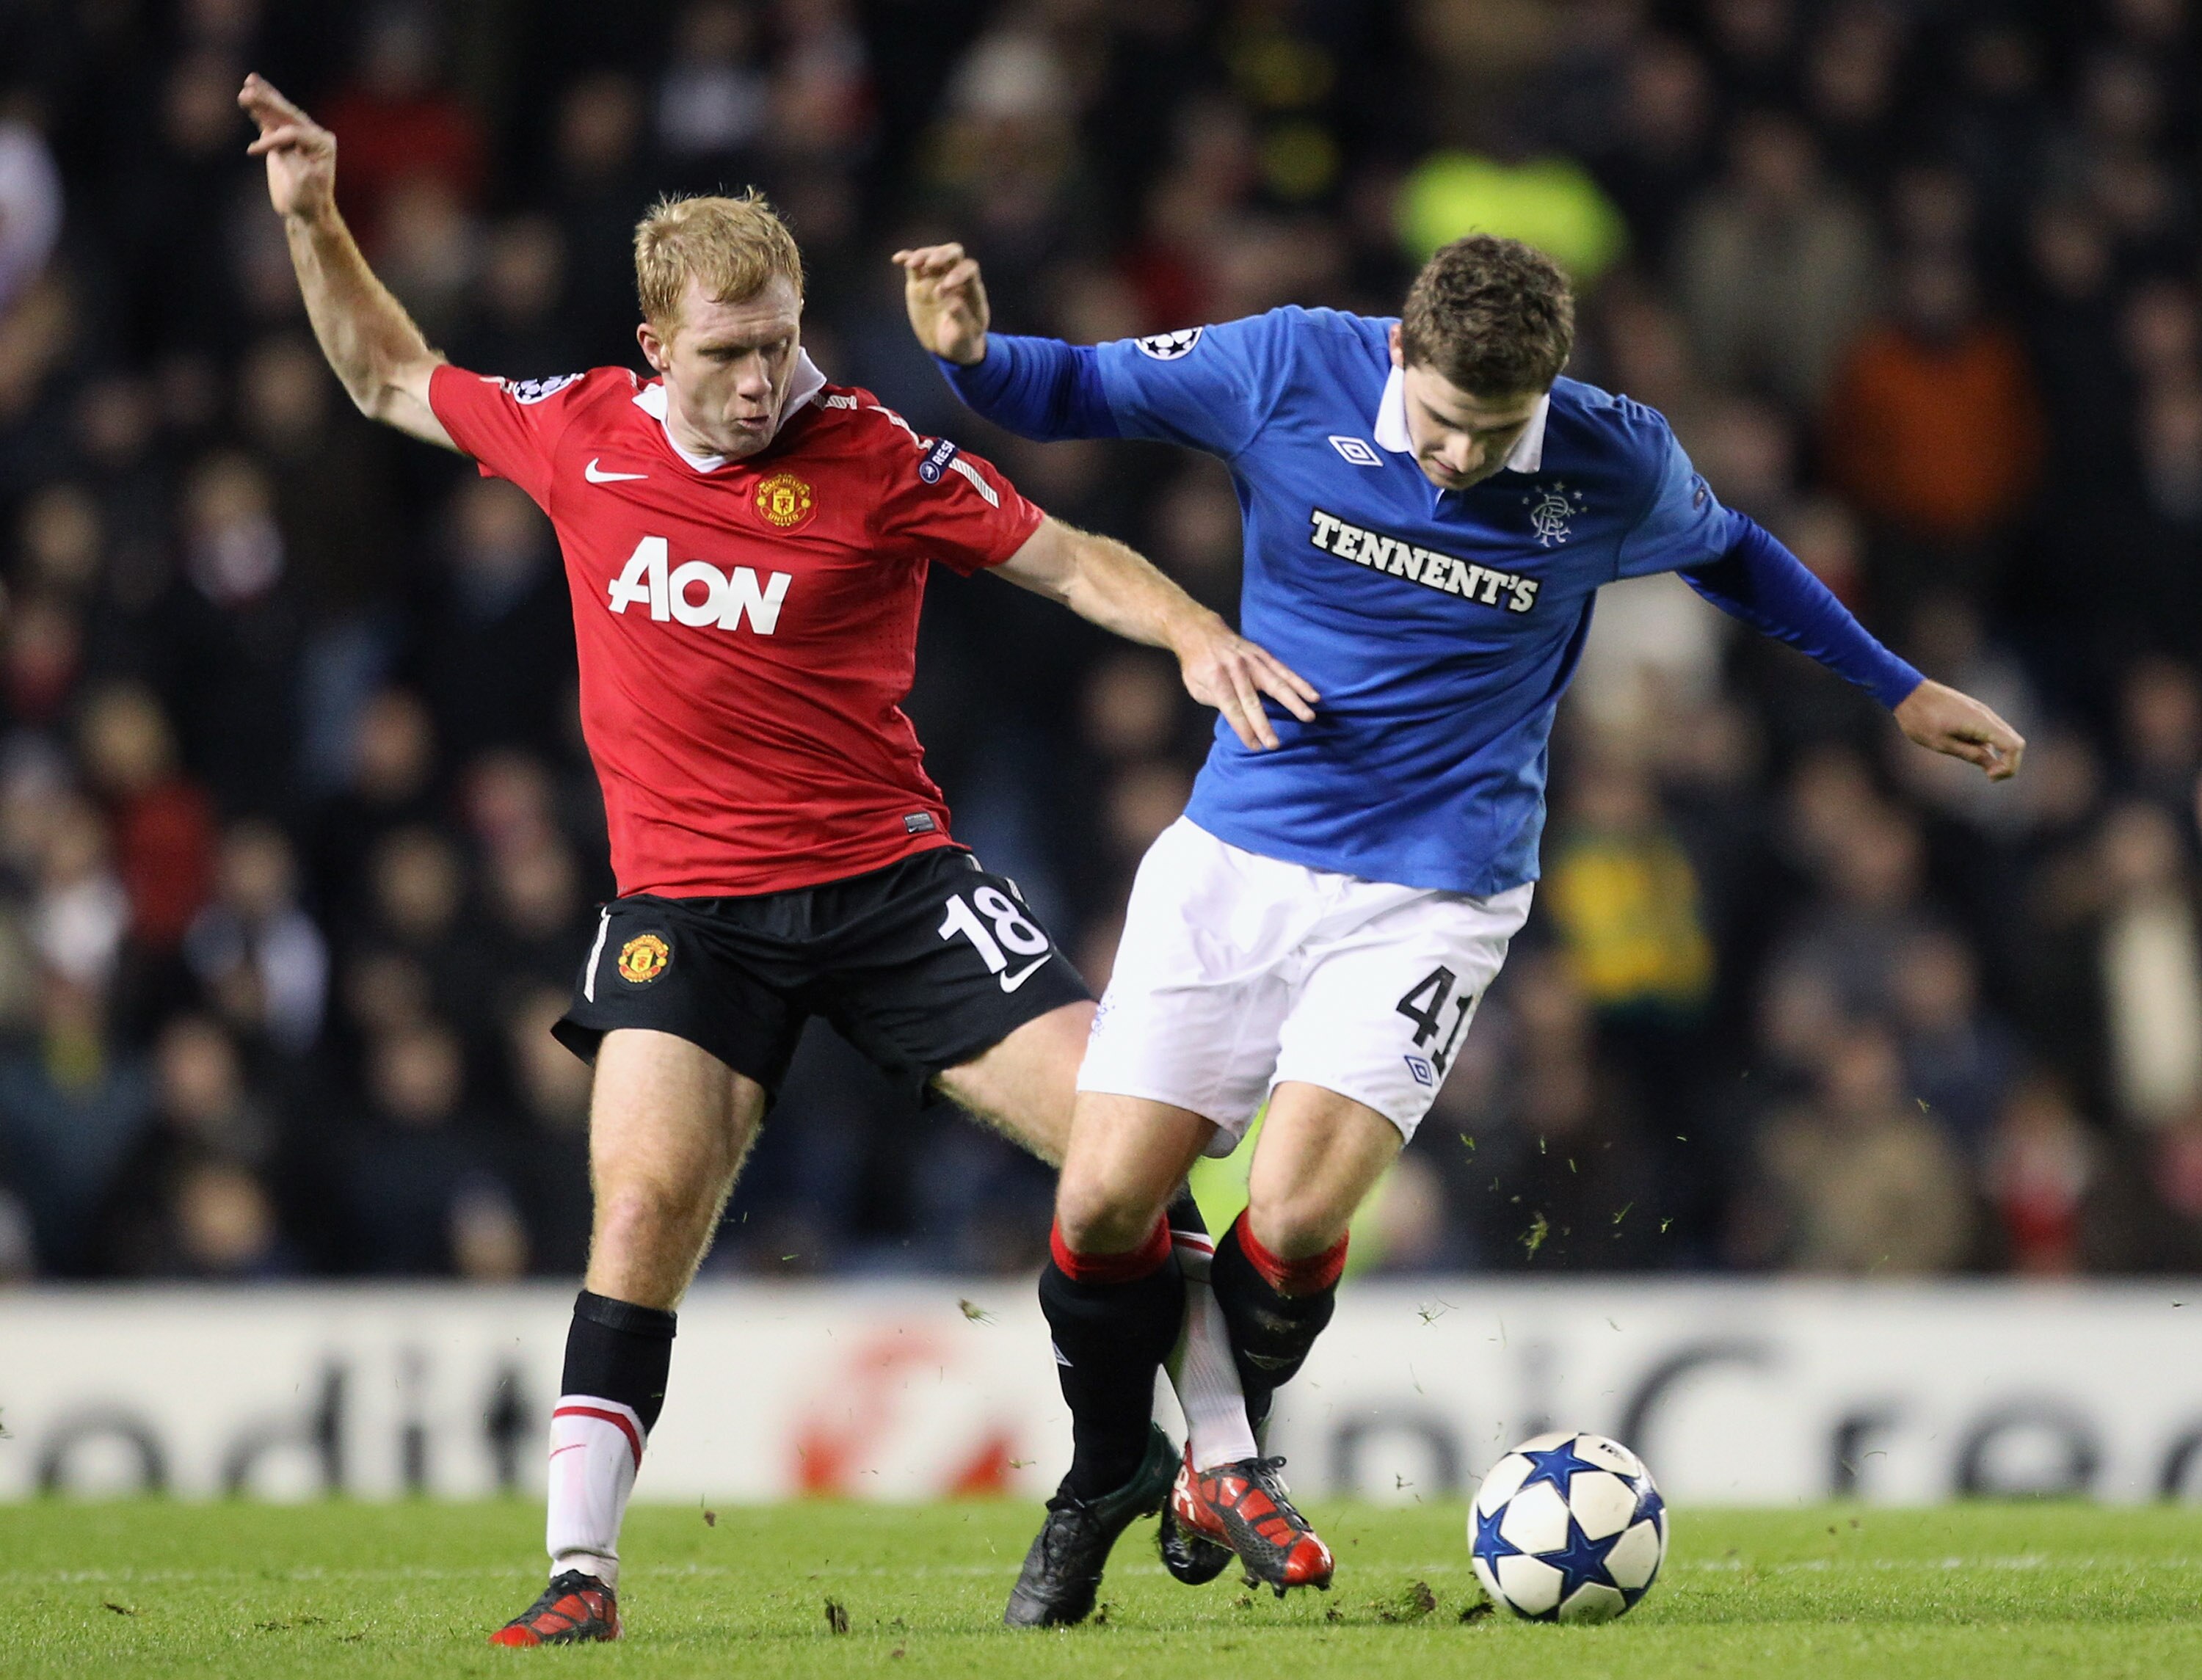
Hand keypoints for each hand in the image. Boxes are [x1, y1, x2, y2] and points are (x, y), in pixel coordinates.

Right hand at [239, 73, 336, 221]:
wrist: (306, 211)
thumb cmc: (308, 201)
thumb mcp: (302, 184)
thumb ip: (293, 161)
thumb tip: (280, 146)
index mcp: (322, 143)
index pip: (293, 133)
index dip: (273, 140)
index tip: (253, 151)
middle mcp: (313, 134)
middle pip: (287, 114)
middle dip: (268, 101)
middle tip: (250, 87)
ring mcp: (299, 135)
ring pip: (278, 113)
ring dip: (263, 98)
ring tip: (249, 81)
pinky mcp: (284, 139)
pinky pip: (271, 120)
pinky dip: (260, 109)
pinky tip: (249, 91)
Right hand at [892, 242, 989, 365]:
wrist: (948, 347)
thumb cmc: (962, 341)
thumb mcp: (964, 337)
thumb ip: (961, 319)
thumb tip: (953, 301)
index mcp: (972, 289)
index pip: (969, 268)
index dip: (958, 273)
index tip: (945, 287)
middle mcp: (956, 278)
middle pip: (953, 253)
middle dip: (942, 254)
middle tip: (930, 264)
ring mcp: (937, 279)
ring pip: (932, 255)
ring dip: (922, 255)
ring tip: (911, 265)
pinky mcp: (920, 284)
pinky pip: (914, 266)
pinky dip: (906, 258)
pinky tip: (897, 260)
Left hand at [1175, 615, 1319, 750]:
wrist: (1202, 632)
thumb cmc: (1197, 665)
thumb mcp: (1195, 686)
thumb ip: (1215, 702)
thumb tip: (1237, 717)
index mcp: (1216, 678)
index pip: (1232, 709)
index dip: (1243, 729)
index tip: (1255, 746)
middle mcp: (1236, 669)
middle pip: (1252, 701)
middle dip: (1263, 724)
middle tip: (1274, 744)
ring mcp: (1252, 660)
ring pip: (1275, 683)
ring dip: (1293, 701)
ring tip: (1308, 716)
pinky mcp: (1263, 655)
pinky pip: (1284, 670)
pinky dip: (1299, 683)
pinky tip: (1313, 695)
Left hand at [1893, 678, 2024, 780]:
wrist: (1908, 692)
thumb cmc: (1920, 719)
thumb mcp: (1943, 744)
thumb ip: (1971, 754)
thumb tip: (1993, 766)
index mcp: (1981, 723)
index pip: (2015, 746)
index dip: (2010, 766)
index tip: (1989, 776)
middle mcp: (1987, 716)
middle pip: (2015, 742)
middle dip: (2007, 763)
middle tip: (1988, 776)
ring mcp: (1982, 713)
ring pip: (2004, 737)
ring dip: (1999, 755)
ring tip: (1980, 767)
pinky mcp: (1974, 713)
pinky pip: (1991, 732)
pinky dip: (1989, 746)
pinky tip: (1970, 752)